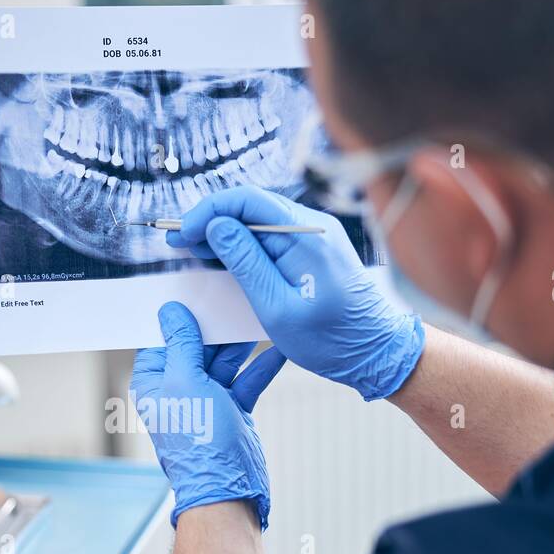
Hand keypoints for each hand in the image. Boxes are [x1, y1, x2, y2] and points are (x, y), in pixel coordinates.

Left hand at [132, 301, 285, 529]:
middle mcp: (178, 388)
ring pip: (225, 358)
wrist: (229, 490)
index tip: (197, 289)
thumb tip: (171, 312)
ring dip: (242, 341)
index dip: (180, 315)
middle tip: (237, 297)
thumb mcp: (186, 383)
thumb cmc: (199, 443)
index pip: (164, 337)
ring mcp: (207, 398)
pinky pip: (248, 377)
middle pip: (198, 344)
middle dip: (217, 325)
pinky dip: (263, 364)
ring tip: (260, 315)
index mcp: (155, 382)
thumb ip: (181, 344)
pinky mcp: (234, 408)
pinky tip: (280, 346)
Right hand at [168, 185, 424, 400]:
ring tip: (191, 252)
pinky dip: (243, 247)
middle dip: (210, 222)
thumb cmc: (331, 339)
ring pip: (258, 223)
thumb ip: (245, 263)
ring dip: (223, 235)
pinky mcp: (312, 253)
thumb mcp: (277, 307)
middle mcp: (312, 226)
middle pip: (250, 207)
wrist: (377, 353)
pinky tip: (221, 261)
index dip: (207, 212)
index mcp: (305, 234)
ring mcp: (314, 238)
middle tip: (176, 244)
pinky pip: (271, 239)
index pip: (246, 200)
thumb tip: (216, 226)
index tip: (182, 234)